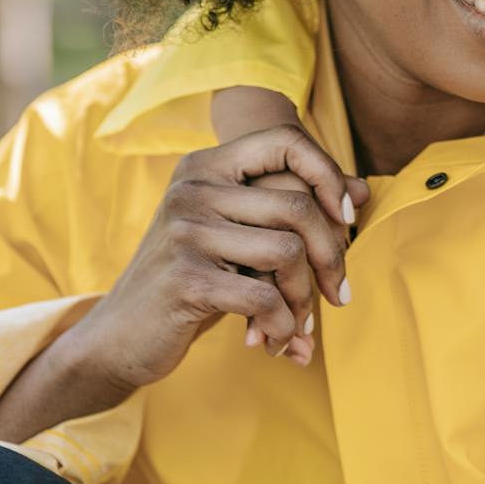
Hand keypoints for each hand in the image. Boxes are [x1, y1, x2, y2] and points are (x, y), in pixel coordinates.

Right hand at [66, 125, 369, 393]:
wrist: (119, 337)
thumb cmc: (193, 280)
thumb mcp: (238, 237)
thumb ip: (291, 210)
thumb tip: (364, 190)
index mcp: (206, 166)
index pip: (286, 141)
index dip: (328, 174)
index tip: (346, 218)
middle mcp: (192, 189)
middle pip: (299, 206)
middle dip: (332, 256)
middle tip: (338, 294)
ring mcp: (185, 231)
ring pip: (288, 252)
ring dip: (305, 299)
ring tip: (301, 325)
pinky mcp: (185, 279)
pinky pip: (264, 298)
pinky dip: (283, 325)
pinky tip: (277, 342)